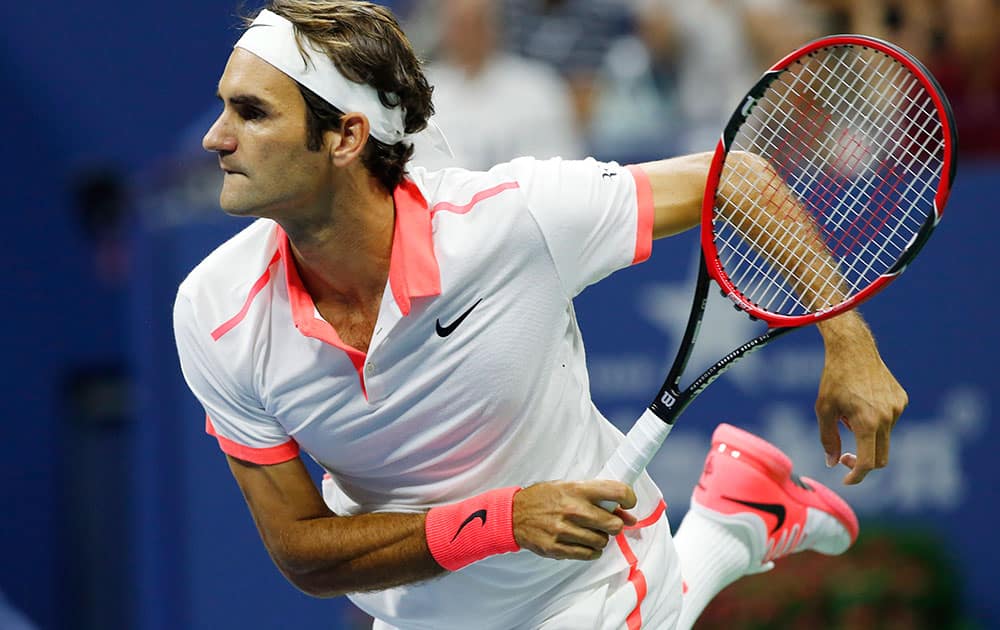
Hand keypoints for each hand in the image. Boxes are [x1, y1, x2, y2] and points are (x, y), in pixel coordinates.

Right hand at [512, 480, 636, 560]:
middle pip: (614, 524)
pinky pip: (589, 554)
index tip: (628, 504)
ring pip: (602, 541)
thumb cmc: (543, 498)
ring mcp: (565, 531)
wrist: (513, 514)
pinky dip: (591, 550)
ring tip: (588, 531)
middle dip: (615, 524)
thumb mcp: (568, 487)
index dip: (629, 498)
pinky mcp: (558, 548)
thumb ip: (597, 498)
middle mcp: (573, 509)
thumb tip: (628, 515)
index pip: (617, 491)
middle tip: (606, 522)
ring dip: (600, 538)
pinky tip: (582, 542)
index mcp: (577, 489)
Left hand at [816, 312, 907, 484]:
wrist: (853, 349)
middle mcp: (887, 417)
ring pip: (883, 438)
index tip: (847, 479)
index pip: (868, 462)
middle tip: (844, 456)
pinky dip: (875, 422)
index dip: (857, 476)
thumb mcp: (824, 410)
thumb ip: (828, 439)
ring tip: (849, 412)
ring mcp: (898, 408)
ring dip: (866, 435)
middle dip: (863, 462)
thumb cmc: (834, 379)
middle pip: (881, 457)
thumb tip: (832, 463)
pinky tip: (861, 402)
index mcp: (867, 422)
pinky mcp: (902, 400)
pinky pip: (889, 421)